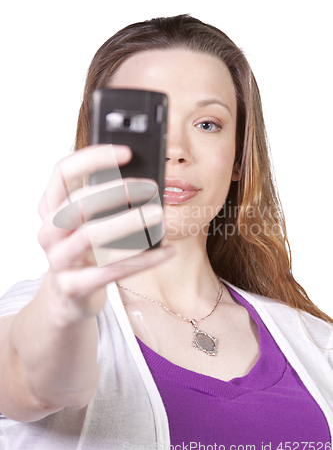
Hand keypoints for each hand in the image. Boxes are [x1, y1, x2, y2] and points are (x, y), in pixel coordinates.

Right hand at [37, 144, 173, 320]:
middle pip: (78, 203)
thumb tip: (144, 179)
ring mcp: (58, 261)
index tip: (127, 152)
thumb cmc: (83, 249)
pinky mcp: (73, 286)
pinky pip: (111, 271)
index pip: (63, 172)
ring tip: (158, 214)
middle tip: (150, 187)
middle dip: (116, 190)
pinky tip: (168, 250)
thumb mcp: (85, 222)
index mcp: (50, 208)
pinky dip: (143, 260)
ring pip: (90, 236)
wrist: (67, 297)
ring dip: (127, 222)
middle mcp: (49, 231)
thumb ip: (102, 200)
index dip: (93, 157)